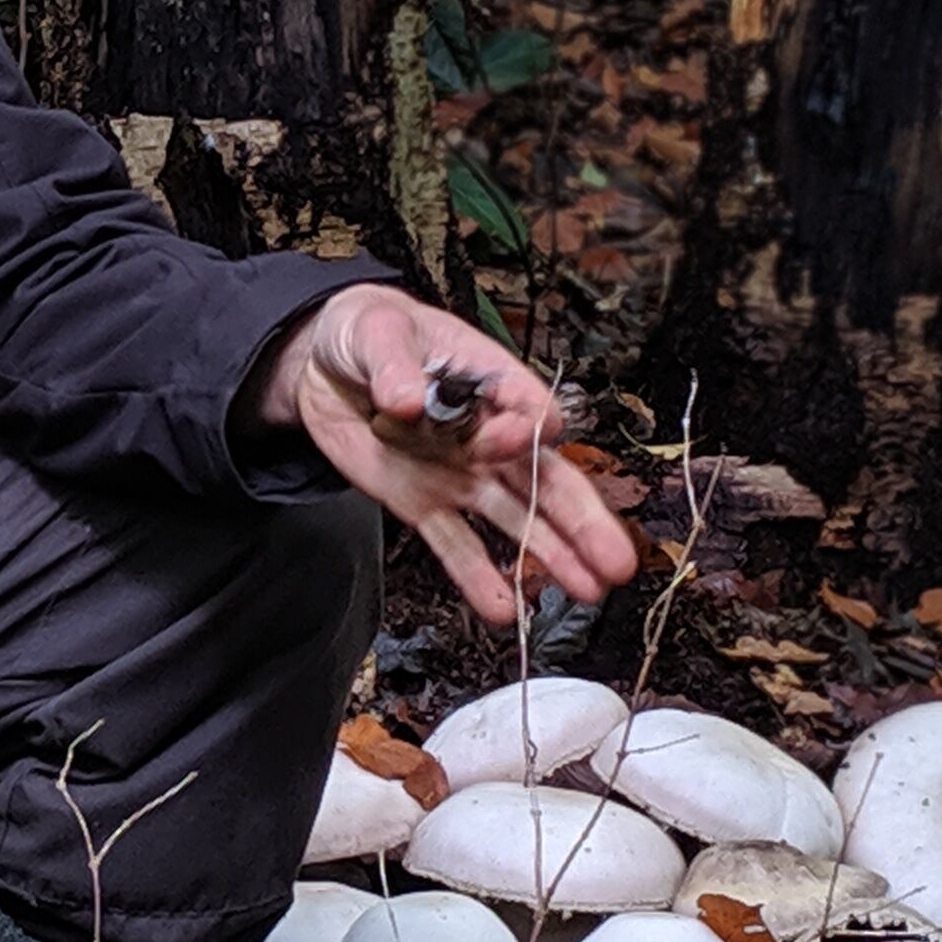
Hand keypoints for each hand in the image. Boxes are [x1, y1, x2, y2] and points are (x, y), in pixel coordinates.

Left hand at [252, 285, 637, 626]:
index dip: (526, 430)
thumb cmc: (367, 332)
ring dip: (552, 555)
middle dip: (581, 520)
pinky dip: (475, 577)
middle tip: (617, 559)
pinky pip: (454, 544)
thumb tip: (407, 402)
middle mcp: (485, 433)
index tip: (509, 439)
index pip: (527, 410)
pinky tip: (502, 610)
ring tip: (588, 591)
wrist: (324, 363)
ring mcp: (459, 473)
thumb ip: (392, 367)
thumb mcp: (375, 333)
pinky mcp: (423, 502)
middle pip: (544, 479)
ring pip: (516, 518)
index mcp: (488, 381)